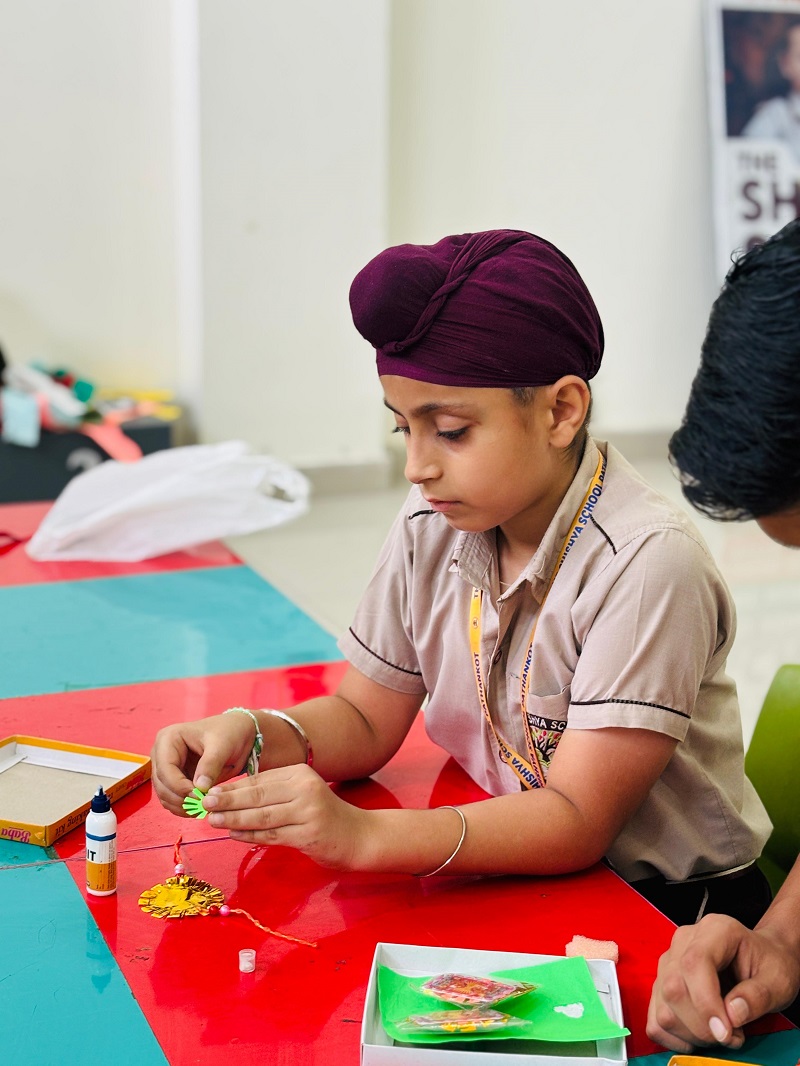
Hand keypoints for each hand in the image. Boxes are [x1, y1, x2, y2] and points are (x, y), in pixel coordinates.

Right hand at [150, 714, 255, 814]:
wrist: (238, 734)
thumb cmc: (229, 733)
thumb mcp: (223, 746)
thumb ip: (210, 765)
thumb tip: (199, 788)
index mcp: (169, 738)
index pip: (165, 769)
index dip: (179, 786)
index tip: (199, 796)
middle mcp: (161, 753)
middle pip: (162, 784)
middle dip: (180, 798)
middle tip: (202, 805)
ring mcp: (166, 767)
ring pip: (164, 795)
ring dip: (181, 806)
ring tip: (203, 808)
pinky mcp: (173, 780)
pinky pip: (172, 799)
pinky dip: (184, 806)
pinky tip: (200, 807)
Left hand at [202, 764, 369, 868]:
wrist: (358, 836)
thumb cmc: (323, 815)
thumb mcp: (301, 794)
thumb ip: (272, 792)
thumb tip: (231, 796)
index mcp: (300, 774)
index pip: (259, 779)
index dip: (232, 787)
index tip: (209, 792)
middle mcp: (305, 789)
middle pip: (258, 796)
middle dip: (228, 801)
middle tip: (204, 804)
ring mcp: (308, 812)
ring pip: (262, 816)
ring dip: (234, 819)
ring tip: (213, 820)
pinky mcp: (310, 835)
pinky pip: (272, 835)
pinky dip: (250, 835)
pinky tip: (234, 834)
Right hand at [647, 913, 799, 1051]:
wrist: (762, 958)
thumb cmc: (769, 965)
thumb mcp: (777, 980)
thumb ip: (757, 996)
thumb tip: (731, 1015)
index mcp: (715, 930)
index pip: (694, 963)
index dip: (705, 1003)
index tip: (725, 1032)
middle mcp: (684, 941)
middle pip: (674, 987)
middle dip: (702, 1025)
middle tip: (732, 1035)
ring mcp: (669, 961)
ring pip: (663, 1006)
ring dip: (691, 1033)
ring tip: (721, 1031)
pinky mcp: (661, 983)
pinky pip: (655, 1017)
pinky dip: (674, 1037)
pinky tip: (699, 1035)